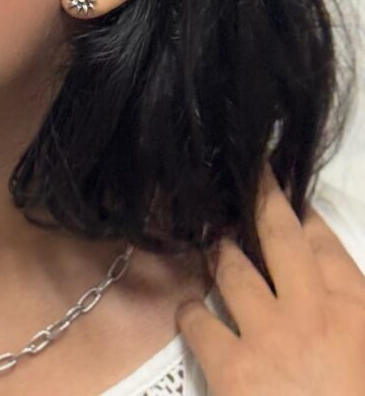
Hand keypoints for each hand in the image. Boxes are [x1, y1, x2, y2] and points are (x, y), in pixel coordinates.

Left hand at [176, 163, 364, 394]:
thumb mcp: (363, 355)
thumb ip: (351, 317)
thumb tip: (332, 300)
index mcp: (358, 314)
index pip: (325, 244)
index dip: (302, 212)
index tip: (285, 189)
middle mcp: (313, 312)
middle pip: (278, 234)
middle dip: (259, 195)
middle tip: (246, 169)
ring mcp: (269, 336)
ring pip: (232, 268)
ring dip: (219, 252)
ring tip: (212, 241)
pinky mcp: (231, 368)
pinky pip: (198, 320)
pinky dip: (191, 312)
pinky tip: (190, 311)